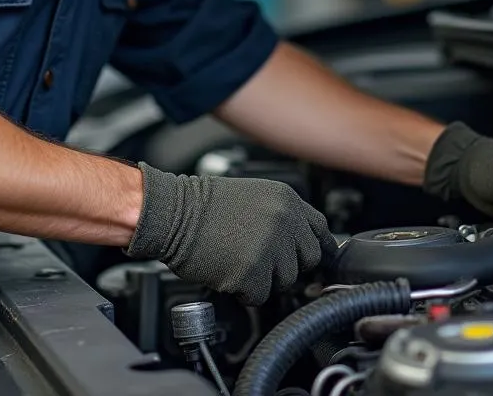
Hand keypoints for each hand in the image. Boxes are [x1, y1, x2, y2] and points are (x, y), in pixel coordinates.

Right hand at [125, 162, 338, 305]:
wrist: (171, 212)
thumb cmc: (203, 205)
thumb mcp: (254, 196)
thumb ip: (283, 216)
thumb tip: (303, 243)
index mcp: (286, 199)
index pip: (320, 230)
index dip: (313, 247)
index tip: (309, 258)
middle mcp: (284, 221)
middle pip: (307, 260)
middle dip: (287, 265)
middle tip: (260, 258)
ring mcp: (270, 248)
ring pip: (285, 281)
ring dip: (264, 278)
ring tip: (238, 257)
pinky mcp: (253, 274)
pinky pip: (259, 296)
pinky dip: (244, 291)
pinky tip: (228, 269)